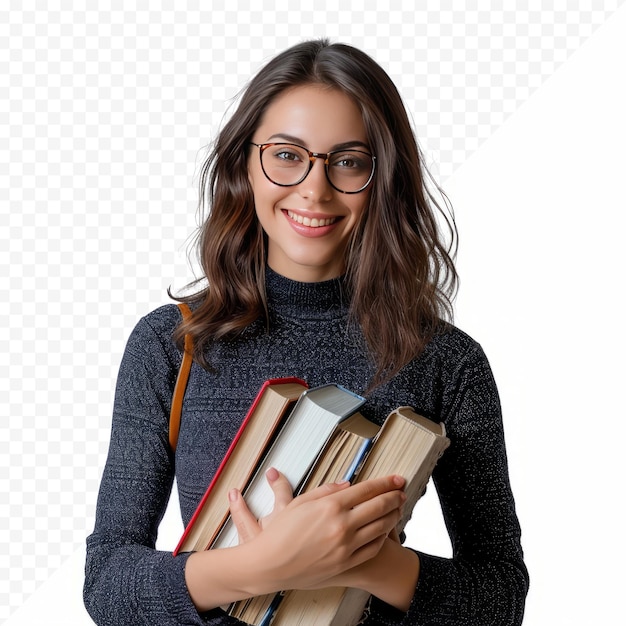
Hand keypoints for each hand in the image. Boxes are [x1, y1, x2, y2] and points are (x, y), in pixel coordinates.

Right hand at [228, 470, 406, 591]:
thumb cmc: (280, 533)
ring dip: (393, 515)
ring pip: (380, 527)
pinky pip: (373, 548)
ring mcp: (346, 546)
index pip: (367, 489)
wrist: (270, 565)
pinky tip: (385, 530)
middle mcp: (341, 525)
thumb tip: (348, 485)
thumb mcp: (300, 502)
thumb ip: (326, 490)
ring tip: (398, 507)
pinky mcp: (346, 563)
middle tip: (402, 490)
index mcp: (330, 506)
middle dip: (394, 496)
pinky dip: (383, 537)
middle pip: (378, 506)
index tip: (396, 477)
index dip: (385, 482)